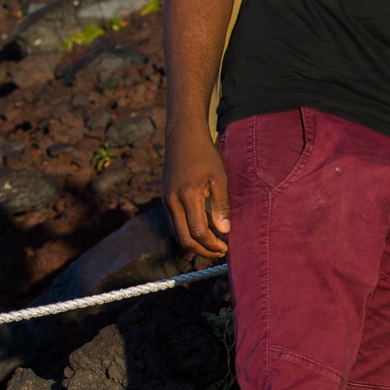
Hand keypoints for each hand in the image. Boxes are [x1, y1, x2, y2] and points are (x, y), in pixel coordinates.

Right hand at [162, 125, 230, 258]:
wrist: (183, 137)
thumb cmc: (205, 155)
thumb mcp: (219, 177)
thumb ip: (221, 205)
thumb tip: (224, 231)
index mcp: (187, 195)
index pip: (197, 231)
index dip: (212, 244)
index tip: (225, 247)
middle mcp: (172, 201)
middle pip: (184, 239)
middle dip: (202, 251)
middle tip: (220, 252)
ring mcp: (165, 200)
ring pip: (177, 233)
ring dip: (194, 244)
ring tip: (213, 246)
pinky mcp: (164, 199)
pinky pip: (174, 224)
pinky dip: (186, 233)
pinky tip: (201, 234)